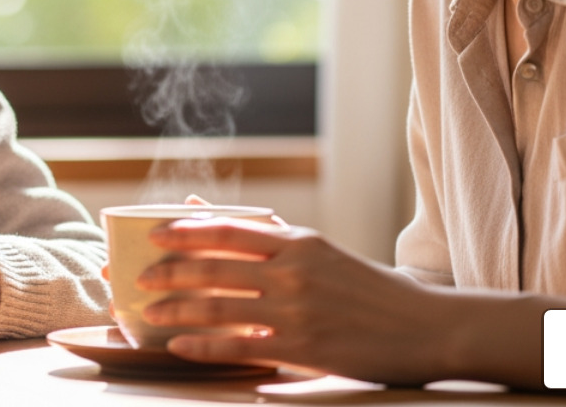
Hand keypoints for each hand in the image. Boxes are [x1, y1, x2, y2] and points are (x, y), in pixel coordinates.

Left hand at [135, 218, 448, 384]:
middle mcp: (295, 270)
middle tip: (136, 277)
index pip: (229, 229)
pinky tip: (180, 348)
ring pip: (220, 306)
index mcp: (299, 241)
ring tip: (148, 314)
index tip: (150, 234)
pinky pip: (241, 345)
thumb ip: (272, 236)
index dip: (184, 231)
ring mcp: (298, 309)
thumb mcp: (323, 252)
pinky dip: (205, 346)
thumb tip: (218, 216)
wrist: (429, 326)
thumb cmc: (371, 289)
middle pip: (215, 266)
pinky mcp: (305, 346)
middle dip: (168, 272)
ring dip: (177, 310)